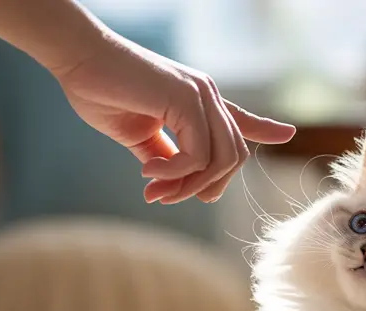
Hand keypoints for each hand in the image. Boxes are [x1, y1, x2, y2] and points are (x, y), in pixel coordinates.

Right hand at [51, 35, 295, 203]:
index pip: (240, 120)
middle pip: (234, 158)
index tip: (288, 133)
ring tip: (155, 189)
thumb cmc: (99, 91)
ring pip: (223, 161)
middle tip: (164, 197)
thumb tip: (174, 183)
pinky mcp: (187, 99)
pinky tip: (148, 172)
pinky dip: (175, 173)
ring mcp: (201, 96)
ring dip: (188, 186)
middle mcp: (207, 96)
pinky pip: (199, 156)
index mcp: (198, 101)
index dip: (265, 129)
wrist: (77, 59)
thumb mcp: (138, 134)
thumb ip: (163, 155)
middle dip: (204, 188)